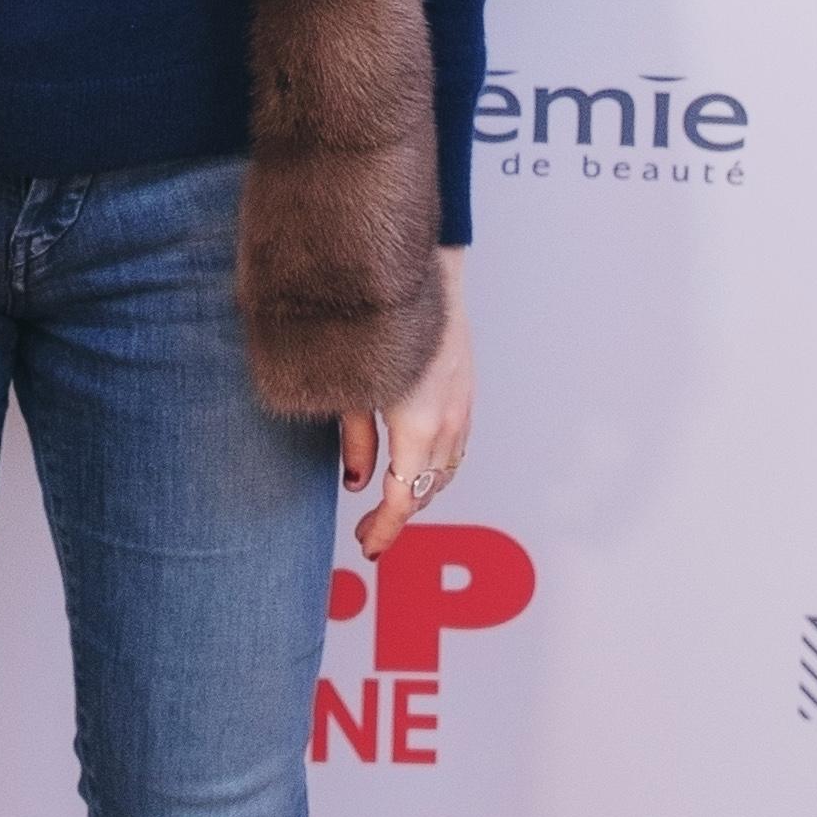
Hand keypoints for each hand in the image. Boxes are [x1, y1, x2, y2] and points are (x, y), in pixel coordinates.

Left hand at [341, 249, 474, 560]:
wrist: (423, 270)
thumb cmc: (375, 319)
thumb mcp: (350, 386)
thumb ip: (355, 437)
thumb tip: (357, 482)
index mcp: (416, 423)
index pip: (403, 497)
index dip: (386, 528)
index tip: (369, 546)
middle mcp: (447, 421)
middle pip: (427, 488)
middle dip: (400, 514)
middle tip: (369, 529)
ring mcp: (462, 405)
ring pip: (447, 470)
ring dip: (421, 491)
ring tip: (390, 502)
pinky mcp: (467, 390)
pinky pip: (457, 446)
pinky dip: (437, 467)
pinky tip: (416, 466)